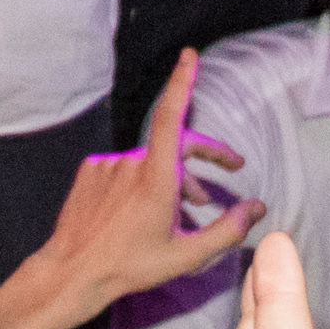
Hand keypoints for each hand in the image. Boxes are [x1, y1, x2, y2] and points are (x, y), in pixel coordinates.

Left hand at [0, 49, 259, 328]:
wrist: (73, 272)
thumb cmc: (129, 266)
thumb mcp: (187, 256)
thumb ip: (228, 229)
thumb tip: (256, 207)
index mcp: (156, 179)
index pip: (172, 118)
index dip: (182, 84)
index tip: (189, 57)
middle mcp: (131, 164)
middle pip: (176, 143)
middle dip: (206, 153)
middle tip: (232, 166)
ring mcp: (107, 166)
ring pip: (150, 161)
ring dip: (173, 178)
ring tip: (187, 209)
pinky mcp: (90, 171)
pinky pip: (125, 169)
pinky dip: (141, 181)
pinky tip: (143, 209)